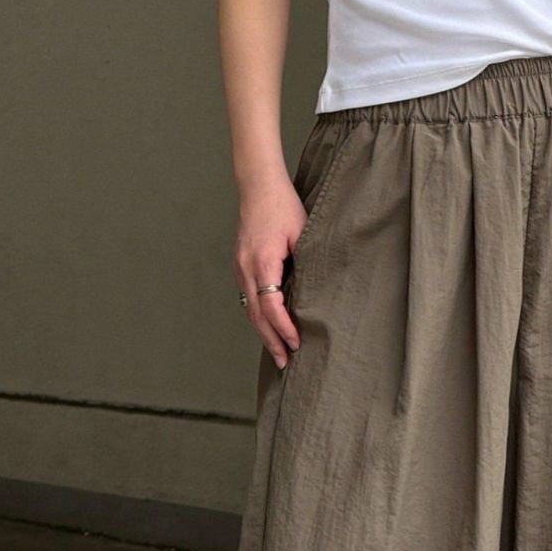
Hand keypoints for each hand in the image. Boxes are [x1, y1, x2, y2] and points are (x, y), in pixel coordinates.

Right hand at [233, 178, 307, 368]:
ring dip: (264, 333)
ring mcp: (240, 268)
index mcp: (262, 262)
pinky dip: (259, 317)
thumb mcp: (302, 234)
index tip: (297, 342)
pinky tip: (269, 328)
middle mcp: (246, 268)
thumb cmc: (284, 207)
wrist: (258, 187)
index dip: (284, 328)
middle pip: (257, 315)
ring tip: (278, 353)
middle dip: (271, 341)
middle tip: (285, 363)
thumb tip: (311, 296)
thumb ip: (305, 265)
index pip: (271, 305)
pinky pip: (249, 299)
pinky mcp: (241, 266)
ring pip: (250, 310)